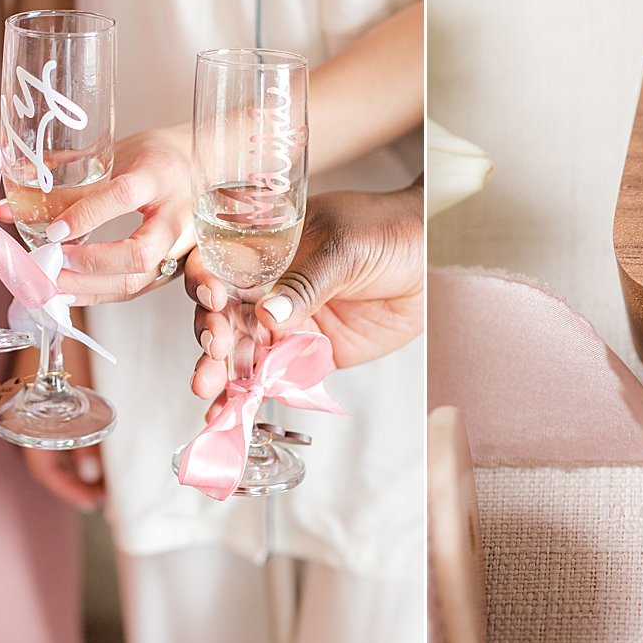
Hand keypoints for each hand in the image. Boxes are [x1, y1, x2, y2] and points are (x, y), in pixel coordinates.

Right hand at [12, 328, 105, 511]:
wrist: (51, 306)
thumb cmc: (67, 344)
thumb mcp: (82, 388)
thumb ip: (85, 431)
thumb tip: (93, 474)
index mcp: (22, 417)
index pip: (41, 467)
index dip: (67, 488)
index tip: (94, 502)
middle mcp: (20, 416)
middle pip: (45, 462)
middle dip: (72, 482)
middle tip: (102, 497)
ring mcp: (28, 406)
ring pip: (49, 448)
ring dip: (73, 466)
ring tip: (102, 479)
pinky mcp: (37, 395)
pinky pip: (51, 431)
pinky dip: (71, 445)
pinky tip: (91, 450)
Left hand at [52, 126, 197, 305]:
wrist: (203, 166)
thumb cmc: (156, 156)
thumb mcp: (118, 153)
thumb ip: (72, 180)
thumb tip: (12, 208)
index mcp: (161, 174)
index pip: (124, 195)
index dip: (86, 215)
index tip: (52, 230)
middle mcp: (177, 214)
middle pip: (140, 253)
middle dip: (89, 265)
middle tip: (52, 261)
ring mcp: (181, 245)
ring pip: (139, 280)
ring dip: (90, 287)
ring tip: (53, 281)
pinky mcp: (175, 265)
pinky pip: (137, 288)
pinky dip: (100, 294)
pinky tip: (72, 290)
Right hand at [188, 183, 423, 401]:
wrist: (436, 257)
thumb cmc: (391, 231)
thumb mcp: (345, 247)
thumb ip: (306, 281)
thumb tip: (268, 312)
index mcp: (268, 244)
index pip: (220, 262)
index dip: (207, 282)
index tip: (214, 301)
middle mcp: (270, 284)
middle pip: (224, 312)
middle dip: (211, 336)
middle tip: (213, 357)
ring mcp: (289, 320)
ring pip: (243, 349)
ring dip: (222, 372)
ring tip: (208, 392)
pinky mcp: (312, 353)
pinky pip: (276, 376)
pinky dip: (252, 395)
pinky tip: (230, 411)